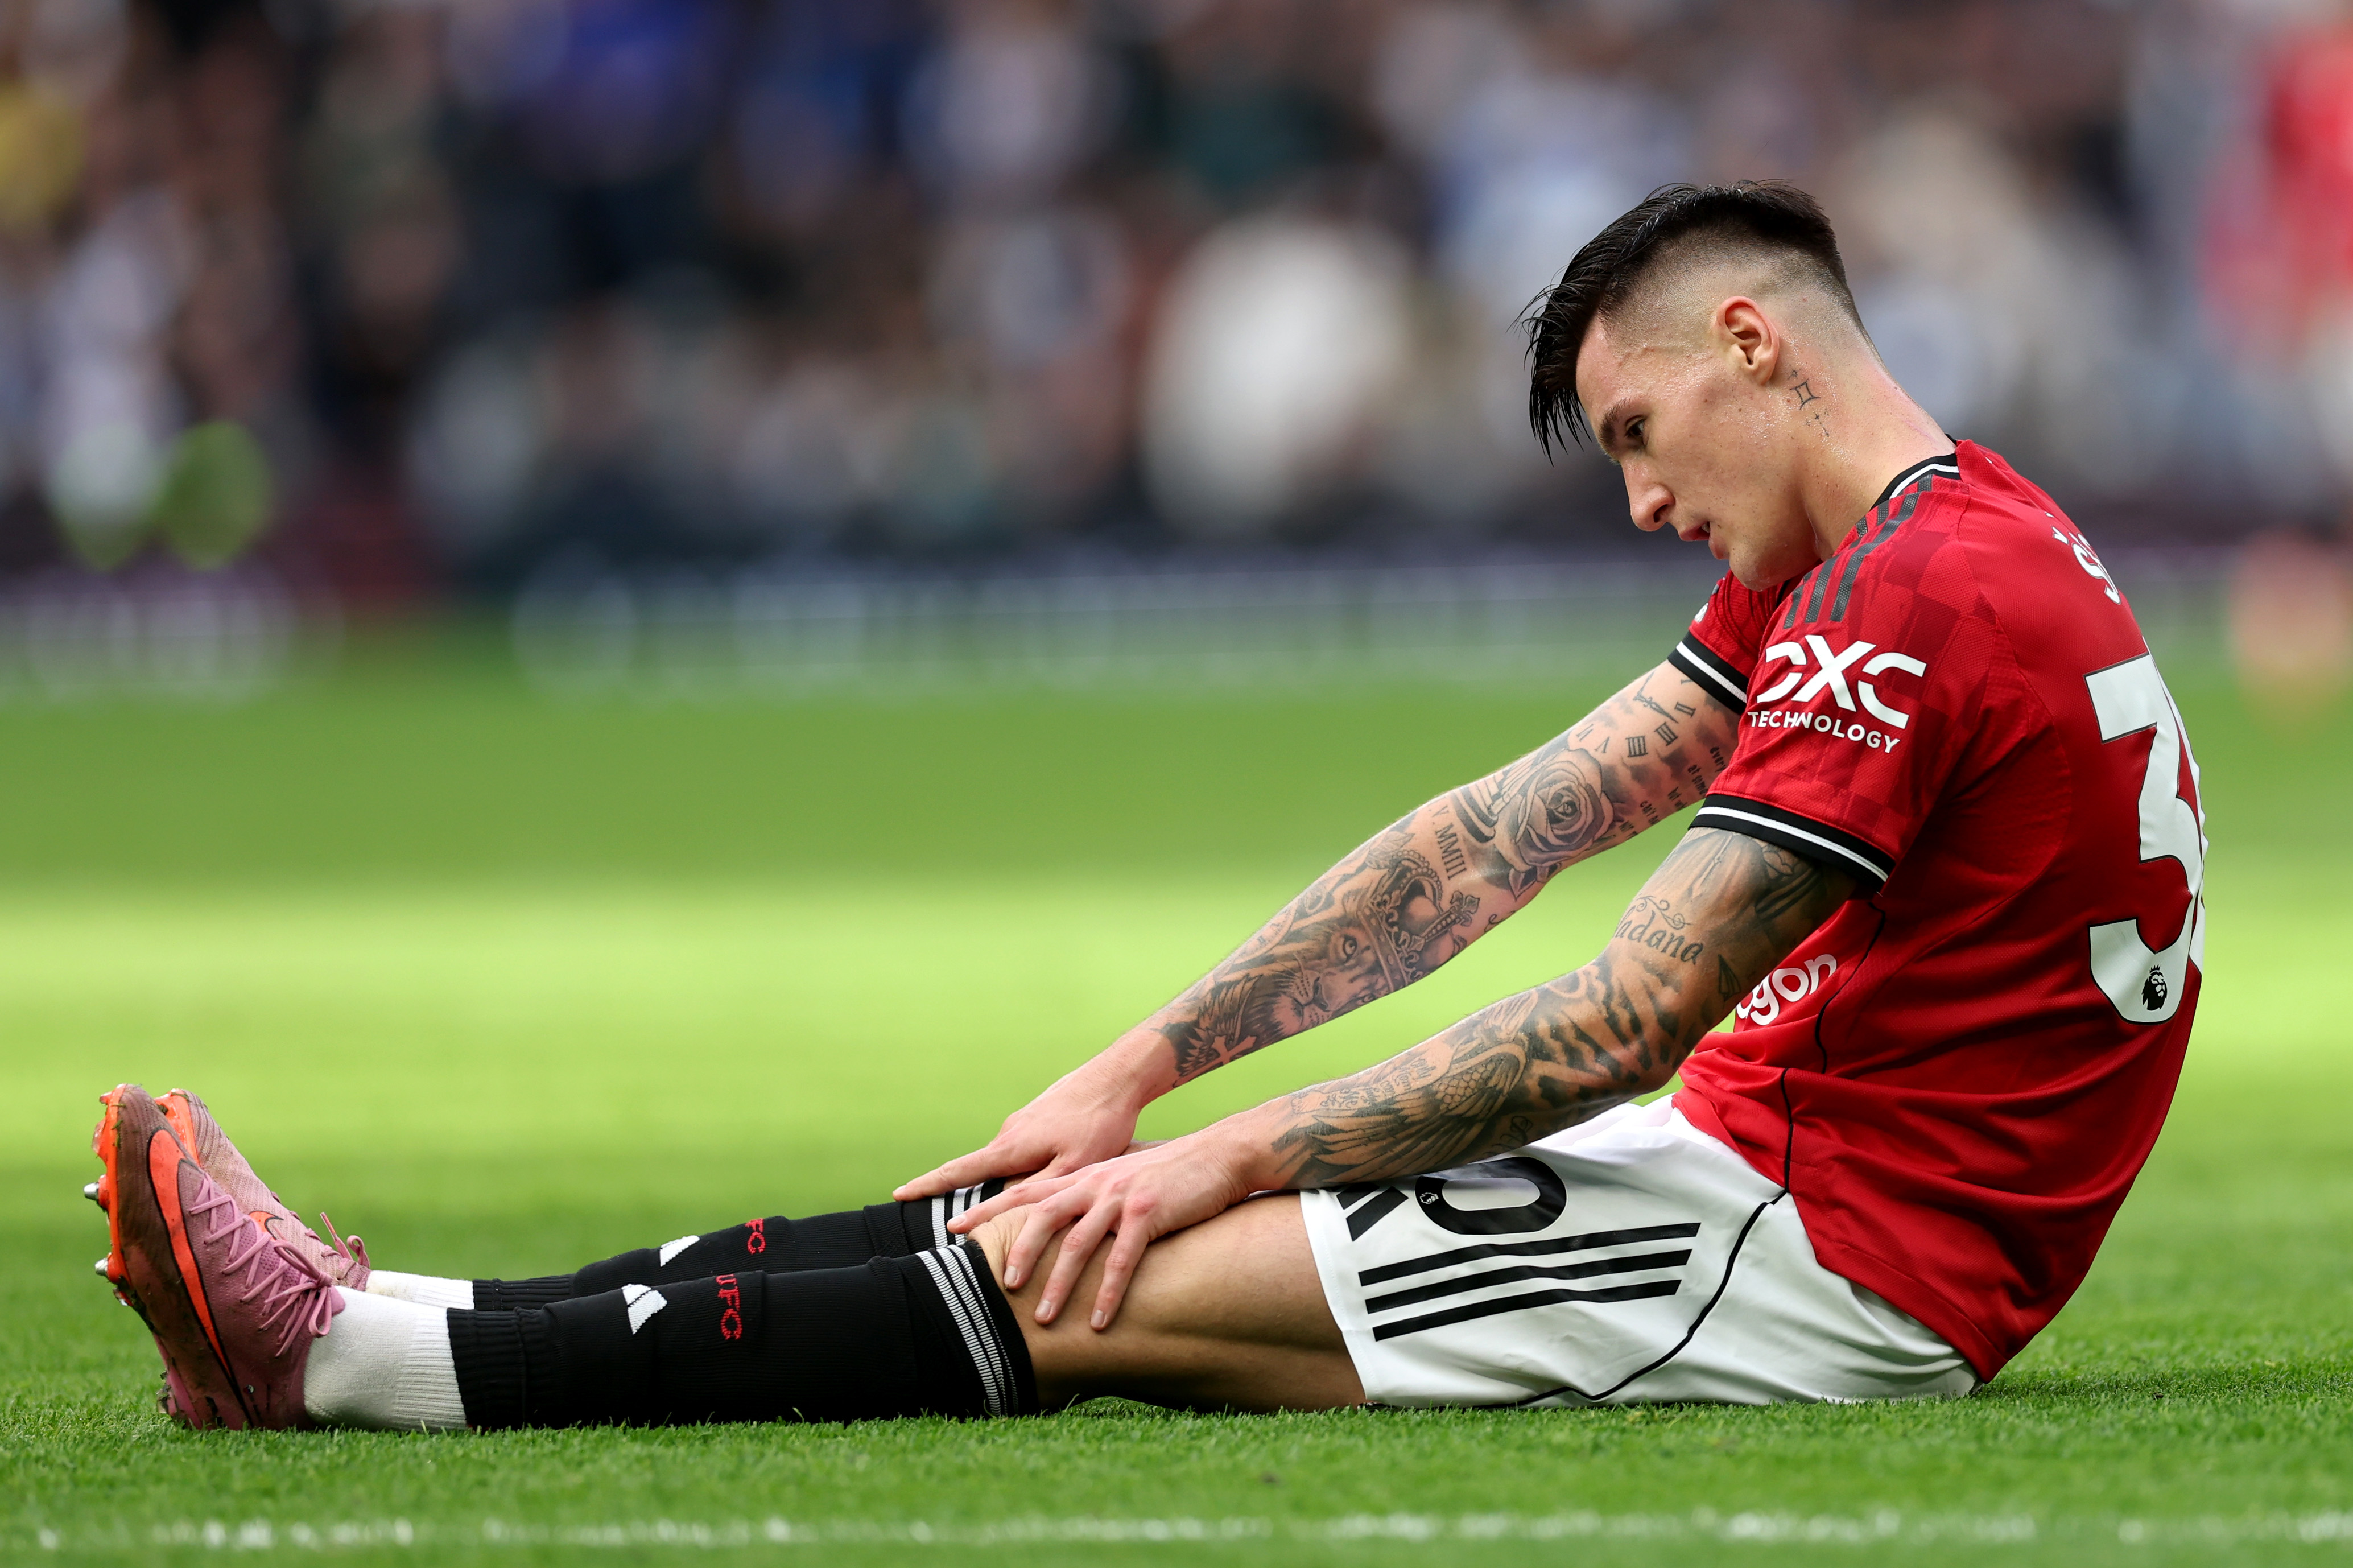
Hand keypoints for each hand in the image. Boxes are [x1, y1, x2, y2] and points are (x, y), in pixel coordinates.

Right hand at [893, 1053, 1153, 1202]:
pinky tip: (1047, 1177)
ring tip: (1018, 1209)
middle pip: (982, 1174)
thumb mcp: (1073, 1167)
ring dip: (1009, 1186)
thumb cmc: (1099, 1125)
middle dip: (971, 1198)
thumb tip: (1001, 1207)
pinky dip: (1028, 1169)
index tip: (898, 1195)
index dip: (928, 1186)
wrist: (1117, 1077)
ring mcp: (1023, 1123)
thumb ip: (1036, 1189)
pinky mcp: (1039, 1118)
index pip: (959, 1171)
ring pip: (1009, 1165)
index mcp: (1012, 1147)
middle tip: (959, 1227)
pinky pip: (1025, 1152)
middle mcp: (1010, 1133)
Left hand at [950, 1129, 1255, 1329]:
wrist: (1219, 1155)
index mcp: (1084, 1176)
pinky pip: (1122, 1259)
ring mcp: (1120, 1197)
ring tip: (1043, 1320)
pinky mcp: (1149, 1212)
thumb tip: (1068, 1217)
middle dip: (1017, 1253)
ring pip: (1078, 1244)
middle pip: (1041, 1217)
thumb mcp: (1122, 1177)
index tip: (953, 1227)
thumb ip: (1092, 1193)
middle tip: (1000, 1286)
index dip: (988, 1209)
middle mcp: (1095, 1184)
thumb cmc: (1171, 1172)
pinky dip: (1108, 1292)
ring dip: (1059, 1285)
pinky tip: (1099, 1321)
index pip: (1026, 1192)